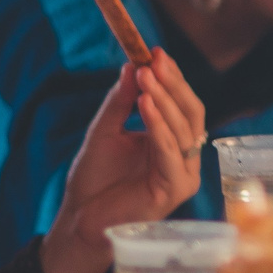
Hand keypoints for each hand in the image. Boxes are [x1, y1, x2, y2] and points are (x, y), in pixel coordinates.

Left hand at [41, 52, 206, 272]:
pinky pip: (170, 152)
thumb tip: (132, 66)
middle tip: (155, 60)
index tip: (156, 52)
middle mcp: (184, 158)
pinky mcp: (174, 189)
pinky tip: (145, 104)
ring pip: (184, 130)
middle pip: (191, 113)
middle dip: (174, 84)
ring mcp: (183, 175)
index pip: (182, 105)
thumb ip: (120, 103)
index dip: (173, 78)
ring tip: (145, 77)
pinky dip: (158, 126)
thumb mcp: (105, 131)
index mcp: (172, 143)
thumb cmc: (95, 180)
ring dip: (165, 100)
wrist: (80, 220)